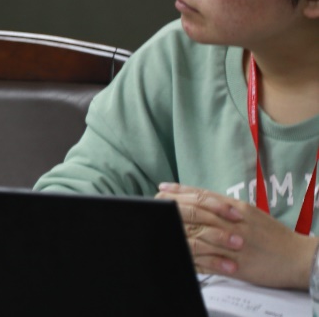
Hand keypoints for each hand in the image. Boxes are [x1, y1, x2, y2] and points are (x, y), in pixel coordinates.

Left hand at [156, 182, 318, 288]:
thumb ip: (223, 205)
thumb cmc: (272, 235)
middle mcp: (232, 223)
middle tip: (156, 210)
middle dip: (172, 212)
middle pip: (194, 214)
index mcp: (235, 208)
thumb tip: (198, 198)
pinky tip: (181, 257)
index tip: (162, 189)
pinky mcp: (236, 265)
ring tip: (161, 231)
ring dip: (178, 236)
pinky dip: (193, 260)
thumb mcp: (249, 213)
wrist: (297, 257)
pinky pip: (208, 262)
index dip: (179, 192)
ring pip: (196, 238)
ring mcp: (232, 244)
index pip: (201, 196)